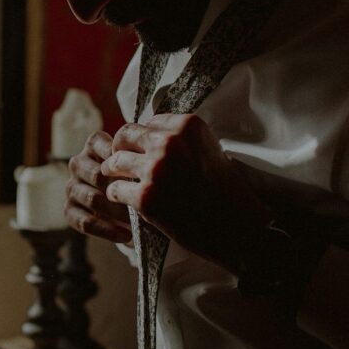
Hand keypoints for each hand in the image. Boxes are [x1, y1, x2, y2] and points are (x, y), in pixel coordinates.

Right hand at [64, 131, 133, 243]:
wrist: (125, 206)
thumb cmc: (136, 178)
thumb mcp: (138, 165)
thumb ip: (138, 160)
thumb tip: (147, 167)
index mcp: (94, 145)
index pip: (102, 146)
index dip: (121, 160)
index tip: (141, 172)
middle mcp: (78, 163)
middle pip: (97, 175)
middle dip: (121, 190)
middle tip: (144, 202)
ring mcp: (72, 186)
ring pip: (92, 199)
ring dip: (117, 212)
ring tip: (137, 221)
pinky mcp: (69, 209)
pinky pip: (84, 221)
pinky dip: (107, 230)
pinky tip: (126, 235)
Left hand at [100, 114, 271, 270]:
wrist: (236, 227)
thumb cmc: (223, 189)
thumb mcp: (208, 148)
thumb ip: (180, 138)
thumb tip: (146, 132)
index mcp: (187, 126)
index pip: (148, 122)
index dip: (143, 137)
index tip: (144, 149)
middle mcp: (170, 143)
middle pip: (125, 135)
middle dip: (120, 148)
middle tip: (118, 161)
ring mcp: (156, 170)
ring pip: (114, 161)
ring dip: (112, 171)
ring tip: (117, 178)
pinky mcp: (146, 197)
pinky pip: (115, 189)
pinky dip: (116, 194)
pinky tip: (124, 199)